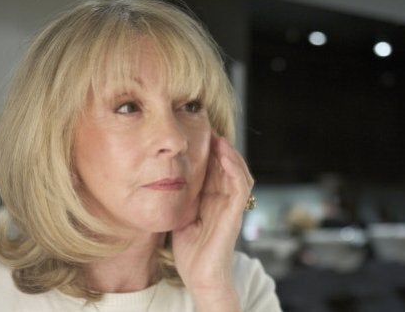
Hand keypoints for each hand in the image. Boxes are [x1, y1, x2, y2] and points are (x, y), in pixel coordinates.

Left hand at [172, 134, 253, 310]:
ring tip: (219, 137)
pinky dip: (235, 169)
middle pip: (228, 167)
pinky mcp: (236, 214)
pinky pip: (240, 186)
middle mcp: (225, 201)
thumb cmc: (190, 252)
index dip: (209, 152)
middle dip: (220, 147)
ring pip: (238, 172)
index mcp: (213, 201)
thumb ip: (180, 199)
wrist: (200, 277)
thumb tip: (164, 178)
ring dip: (229, 153)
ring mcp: (232, 207)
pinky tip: (225, 155)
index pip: (214, 170)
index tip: (198, 134)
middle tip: (209, 128)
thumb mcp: (181, 216)